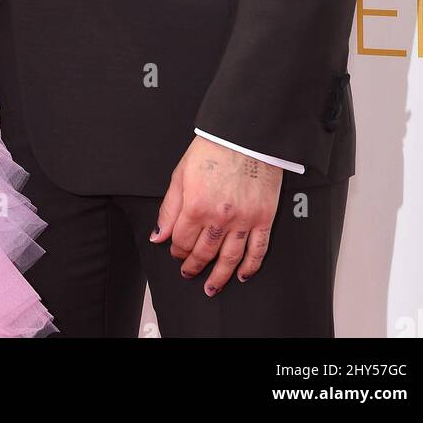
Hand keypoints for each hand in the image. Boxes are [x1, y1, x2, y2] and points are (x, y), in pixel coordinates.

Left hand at [150, 136, 281, 293]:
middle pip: (204, 252)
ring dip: (219, 276)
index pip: (182, 240)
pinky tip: (242, 275)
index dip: (176, 250)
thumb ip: (169, 208)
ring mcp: (244, 220)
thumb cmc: (212, 149)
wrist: (244, 135)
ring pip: (229, 259)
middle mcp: (219, 217)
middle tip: (189, 272)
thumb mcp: (181, 174)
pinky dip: (250, 267)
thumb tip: (158, 236)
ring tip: (211, 287)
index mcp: (196, 205)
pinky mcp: (264, 218)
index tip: (176, 252)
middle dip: (193, 265)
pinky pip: (258, 250)